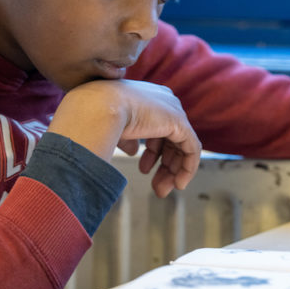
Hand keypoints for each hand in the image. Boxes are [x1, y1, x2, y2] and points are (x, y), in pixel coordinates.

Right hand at [50, 80, 201, 197]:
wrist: (98, 107)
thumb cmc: (97, 115)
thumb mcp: (114, 128)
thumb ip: (128, 138)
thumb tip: (134, 150)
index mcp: (148, 99)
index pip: (158, 129)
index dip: (153, 153)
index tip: (144, 170)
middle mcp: (164, 102)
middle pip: (171, 139)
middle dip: (164, 166)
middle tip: (157, 186)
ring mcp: (173, 111)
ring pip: (183, 146)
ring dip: (172, 171)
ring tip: (161, 189)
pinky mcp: (180, 122)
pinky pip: (192, 149)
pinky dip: (187, 168)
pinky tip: (178, 183)